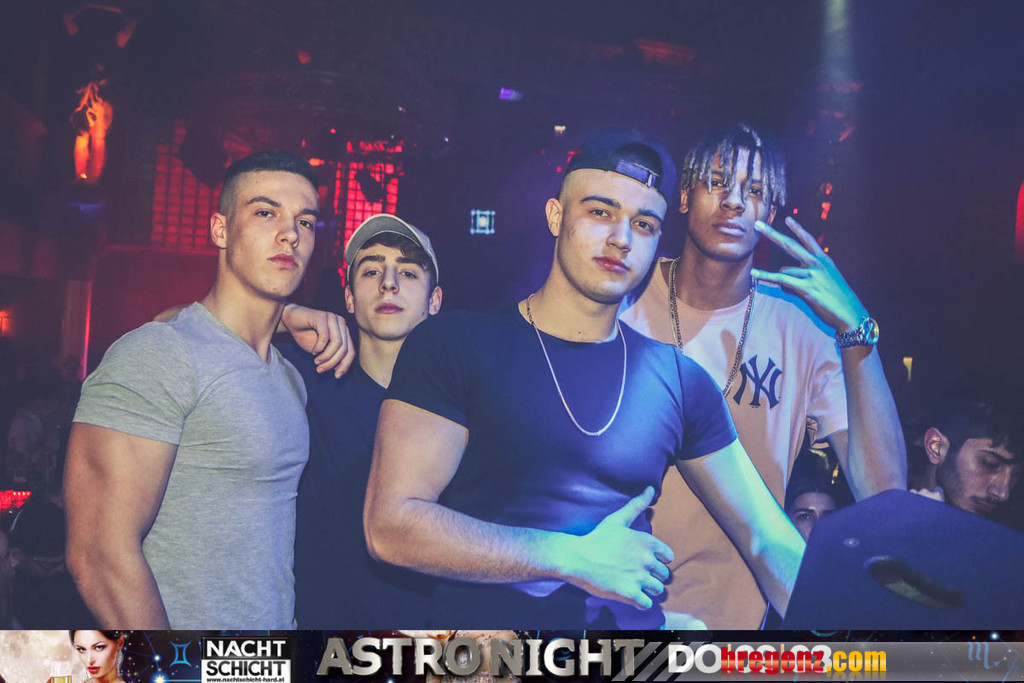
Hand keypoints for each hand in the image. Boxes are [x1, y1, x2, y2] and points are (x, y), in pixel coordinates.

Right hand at [281, 304, 355, 376]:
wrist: (289, 321)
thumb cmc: (306, 335)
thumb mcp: (321, 350)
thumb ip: (332, 357)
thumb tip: (340, 369)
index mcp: (344, 331)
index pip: (351, 351)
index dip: (345, 365)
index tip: (336, 375)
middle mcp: (341, 323)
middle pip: (345, 349)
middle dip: (332, 363)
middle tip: (320, 369)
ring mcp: (332, 318)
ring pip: (337, 343)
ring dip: (326, 356)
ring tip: (316, 362)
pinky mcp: (321, 316)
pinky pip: (325, 336)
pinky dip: (319, 347)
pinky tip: (314, 351)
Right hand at [559, 486, 672, 609]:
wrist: (577, 558)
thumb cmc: (597, 537)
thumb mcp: (618, 519)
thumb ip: (637, 505)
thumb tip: (650, 488)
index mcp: (648, 542)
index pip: (668, 556)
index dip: (659, 559)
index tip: (646, 561)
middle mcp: (647, 561)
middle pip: (663, 575)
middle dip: (653, 575)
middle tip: (638, 574)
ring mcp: (639, 578)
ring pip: (657, 590)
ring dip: (648, 589)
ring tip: (635, 585)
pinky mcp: (631, 594)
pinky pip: (646, 604)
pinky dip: (641, 602)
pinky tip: (631, 596)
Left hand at [751, 217, 868, 332]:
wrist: (850, 313)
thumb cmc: (837, 299)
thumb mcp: (826, 280)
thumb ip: (805, 275)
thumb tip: (784, 279)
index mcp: (824, 260)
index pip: (808, 240)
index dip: (797, 229)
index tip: (787, 219)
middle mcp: (817, 263)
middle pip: (790, 245)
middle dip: (772, 234)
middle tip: (758, 225)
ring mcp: (812, 274)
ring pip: (784, 270)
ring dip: (783, 282)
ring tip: (799, 292)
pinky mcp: (806, 287)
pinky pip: (781, 280)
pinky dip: (766, 276)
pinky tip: (754, 273)